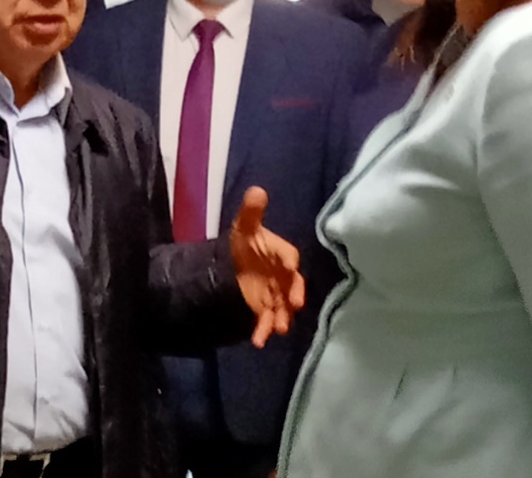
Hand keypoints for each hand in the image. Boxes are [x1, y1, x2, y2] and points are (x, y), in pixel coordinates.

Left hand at [230, 186, 305, 348]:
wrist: (237, 265)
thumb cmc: (248, 243)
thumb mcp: (245, 227)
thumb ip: (251, 212)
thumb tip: (256, 190)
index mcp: (282, 254)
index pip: (288, 256)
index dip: (289, 261)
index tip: (290, 266)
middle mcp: (284, 276)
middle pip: (292, 286)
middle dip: (293, 295)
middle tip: (294, 305)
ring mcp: (276, 295)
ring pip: (282, 308)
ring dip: (281, 319)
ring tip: (278, 329)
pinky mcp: (266, 309)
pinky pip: (267, 320)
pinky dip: (263, 330)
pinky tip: (258, 341)